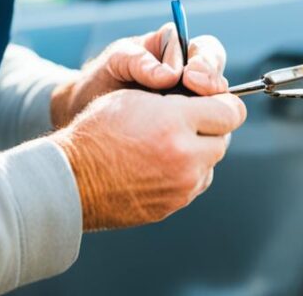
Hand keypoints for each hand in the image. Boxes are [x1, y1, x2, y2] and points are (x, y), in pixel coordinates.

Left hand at [50, 24, 228, 127]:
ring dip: (206, 116)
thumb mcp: (116, 60)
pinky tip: (180, 141)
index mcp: (180, 52)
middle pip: (220, 81)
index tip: (191, 76)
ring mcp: (191, 106)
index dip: (207, 63)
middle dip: (213, 88)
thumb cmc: (103, 77)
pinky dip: (195, 138)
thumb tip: (170, 74)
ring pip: (216, 111)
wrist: (88, 111)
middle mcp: (192, 78)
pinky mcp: (187, 130)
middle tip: (196, 93)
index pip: (208, 51)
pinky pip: (201, 134)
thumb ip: (140, 60)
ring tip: (187, 121)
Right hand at [52, 88, 246, 230]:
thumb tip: (207, 99)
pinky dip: (183, 174)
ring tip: (167, 144)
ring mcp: (182, 186)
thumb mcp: (136, 97)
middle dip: (210, 128)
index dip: (224, 103)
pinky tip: (158, 164)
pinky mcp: (173, 205)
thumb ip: (180, 97)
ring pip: (209, 164)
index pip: (231, 111)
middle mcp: (186, 156)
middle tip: (187, 122)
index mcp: (177, 122)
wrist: (70, 179)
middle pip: (223, 139)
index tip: (215, 101)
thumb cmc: (98, 131)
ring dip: (198, 153)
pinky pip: (192, 185)